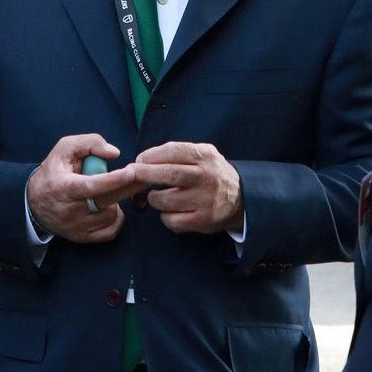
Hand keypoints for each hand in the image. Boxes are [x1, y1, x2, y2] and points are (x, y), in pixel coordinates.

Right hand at [26, 134, 130, 242]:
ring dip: (115, 201)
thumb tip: (114, 153)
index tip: (131, 172)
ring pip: (111, 214)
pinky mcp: (83, 238)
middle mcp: (69, 210)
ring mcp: (77, 227)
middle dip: (129, 187)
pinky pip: (111, 230)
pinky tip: (108, 207)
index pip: (90, 186)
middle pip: (107, 200)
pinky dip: (115, 218)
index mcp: (63, 187)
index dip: (112, 180)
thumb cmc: (54, 172)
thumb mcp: (64, 149)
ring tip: (105, 192)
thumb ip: (89, 143)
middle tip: (143, 174)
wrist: (34, 203)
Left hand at [129, 142, 243, 233]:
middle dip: (144, 174)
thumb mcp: (203, 155)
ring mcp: (205, 200)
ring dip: (154, 198)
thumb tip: (141, 160)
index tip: (138, 160)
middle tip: (130, 174)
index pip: (173, 151)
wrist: (242, 198)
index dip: (151, 155)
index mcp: (206, 156)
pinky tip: (171, 211)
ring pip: (165, 200)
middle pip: (168, 174)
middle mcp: (207, 177)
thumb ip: (177, 154)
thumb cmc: (212, 174)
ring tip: (159, 196)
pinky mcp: (203, 220)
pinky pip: (171, 220)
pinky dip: (165, 216)